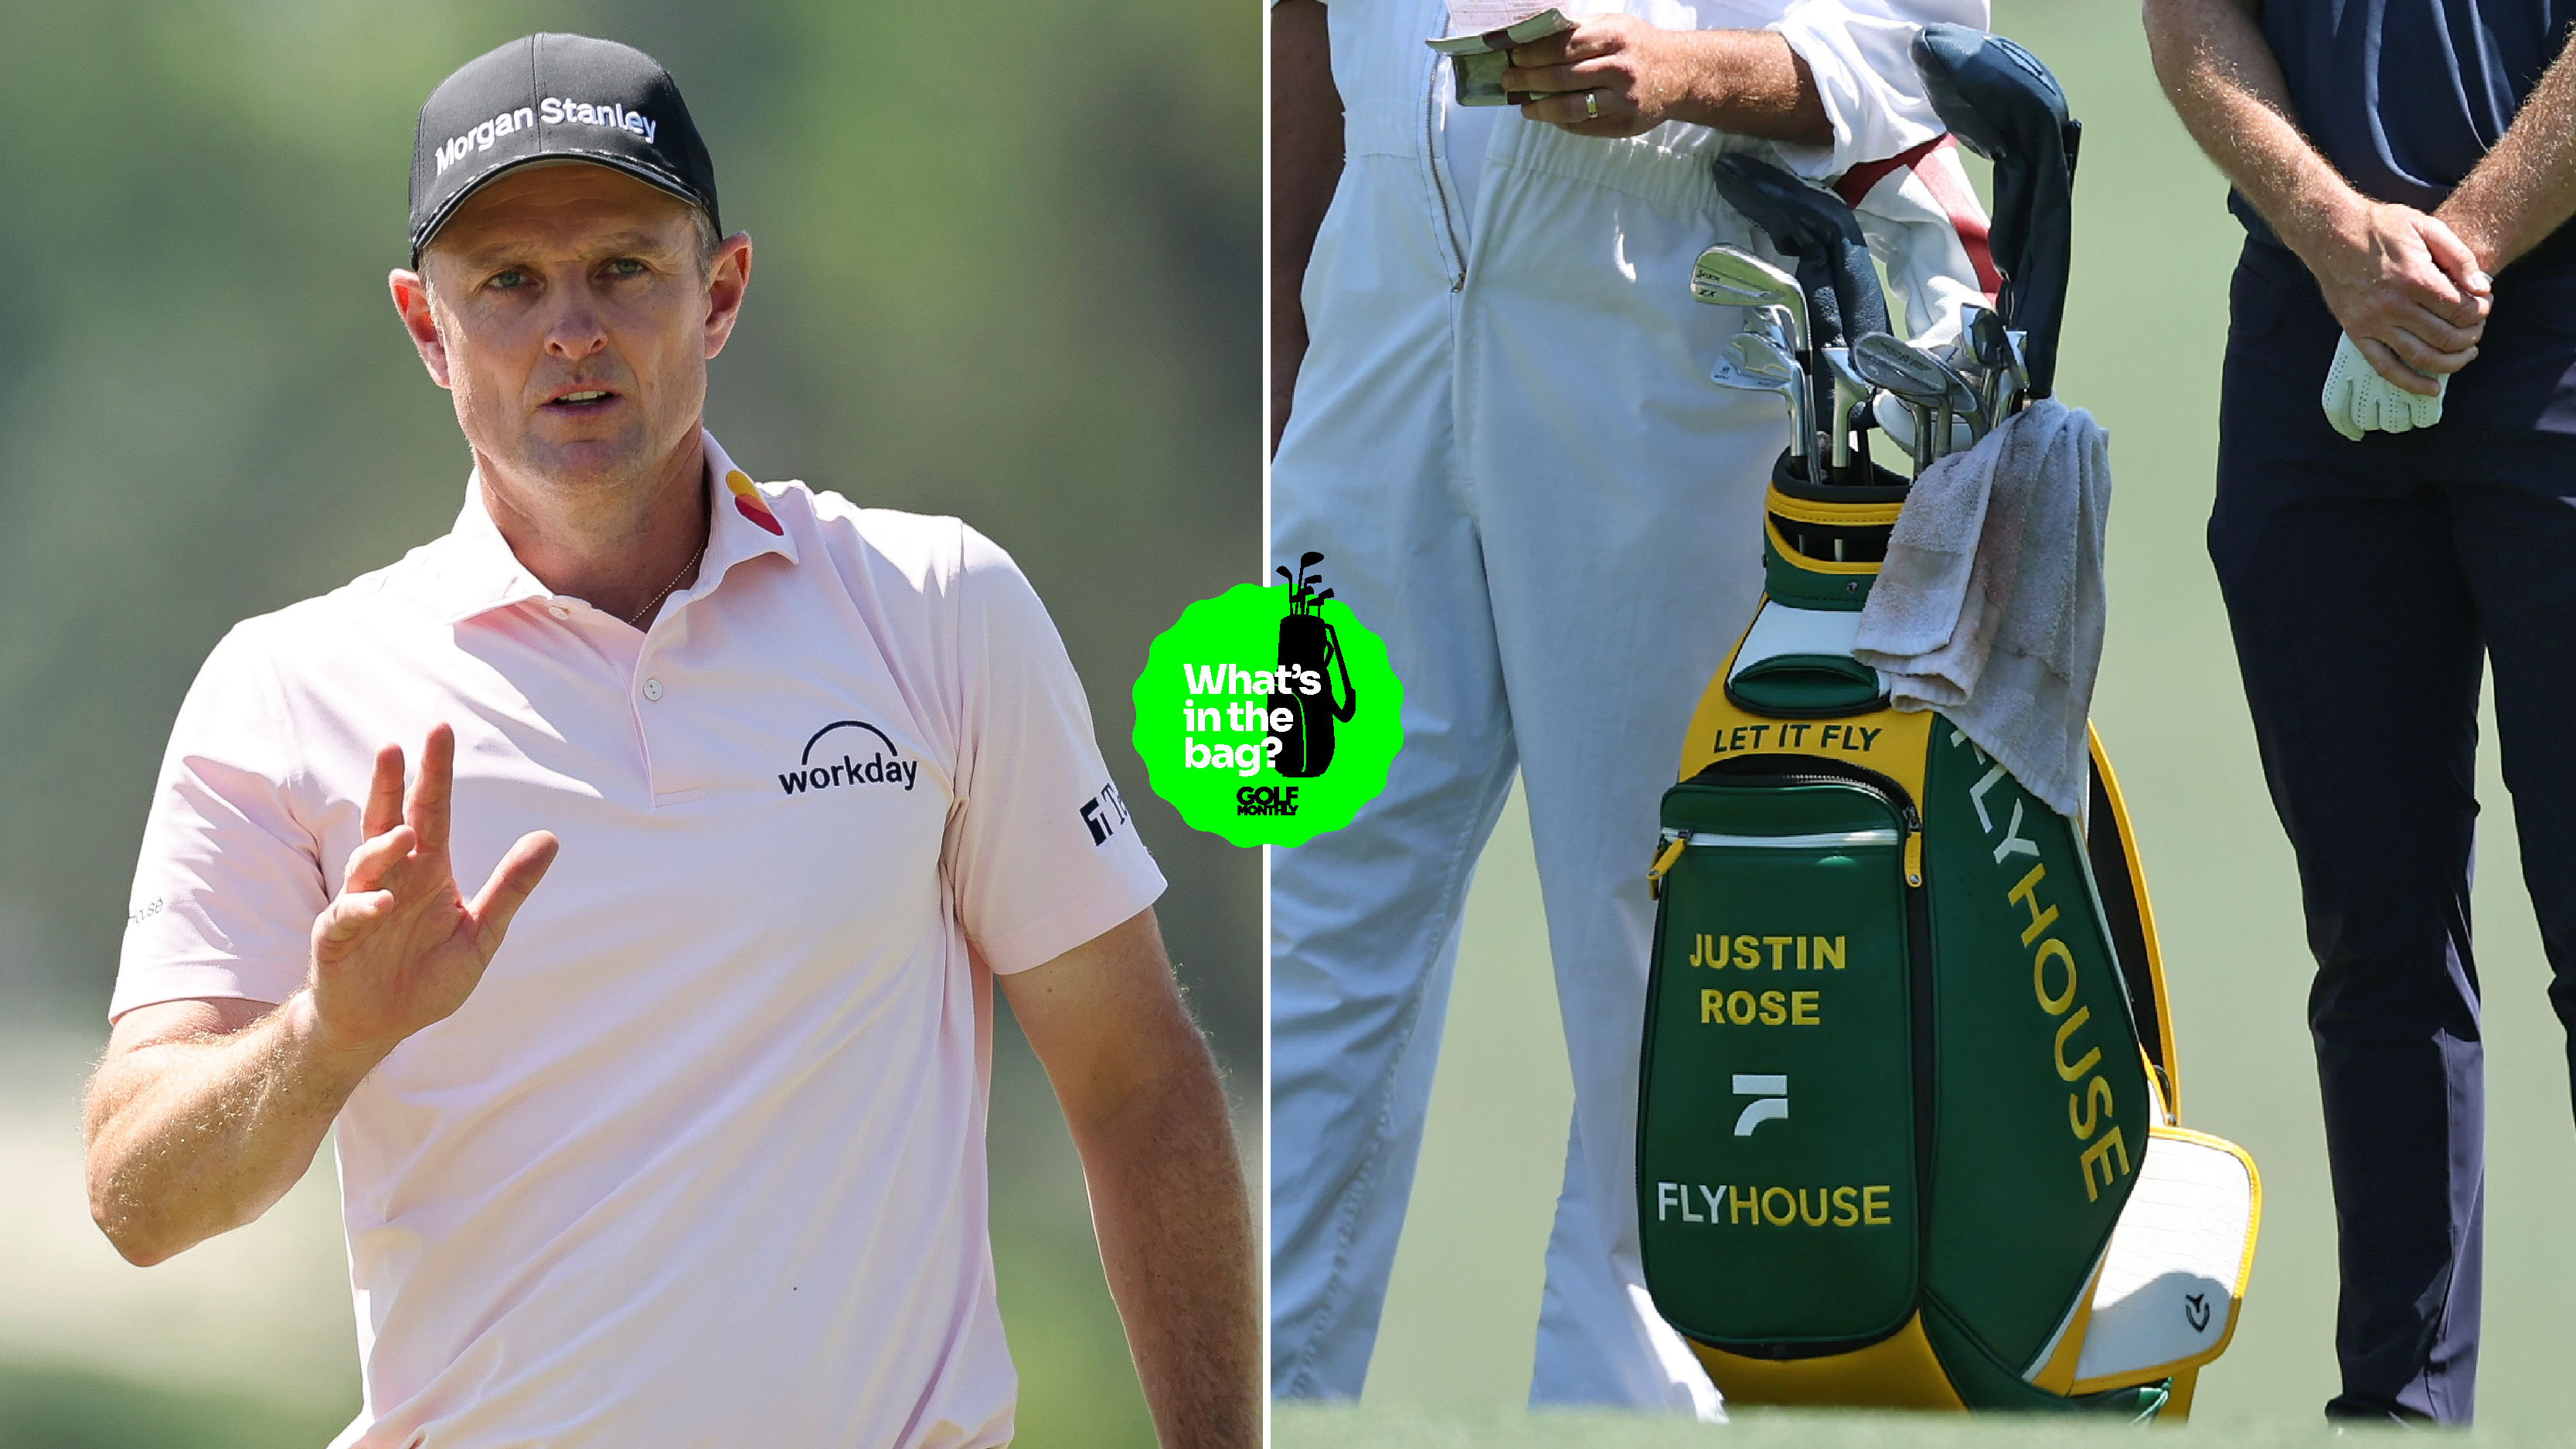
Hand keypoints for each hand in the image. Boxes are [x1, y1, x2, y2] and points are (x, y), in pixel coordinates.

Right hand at [306, 724, 557, 1059]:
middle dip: (391, 784)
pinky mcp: (336, 936)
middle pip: (389, 820)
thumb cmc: (425, 975)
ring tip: (404, 833)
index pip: (432, 811)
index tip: (439, 729)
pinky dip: (363, 906)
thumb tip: (550, 838)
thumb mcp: (480, 933)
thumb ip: (511, 887)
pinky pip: (348, 915)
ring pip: (365, 862)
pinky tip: (383, 902)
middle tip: (395, 746)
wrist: (378, 1025)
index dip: (435, 773)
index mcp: (427, 871)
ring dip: (382, 847)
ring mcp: (359, 903)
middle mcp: (391, 878)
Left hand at [1503, 15, 1687, 138]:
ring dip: (1539, 107)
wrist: (1680, 73)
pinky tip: (1550, 115)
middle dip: (1527, 79)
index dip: (1533, 52)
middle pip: (1561, 77)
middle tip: (1508, 81)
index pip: (1563, 45)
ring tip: (1524, 106)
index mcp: (1614, 37)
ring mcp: (1623, 99)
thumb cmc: (1636, 46)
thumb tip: (1532, 34)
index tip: (1513, 56)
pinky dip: (1561, 122)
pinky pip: (1583, 126)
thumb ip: (1578, 29)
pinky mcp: (1624, 124)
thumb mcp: (1613, 25)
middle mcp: (1620, 68)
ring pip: (1569, 107)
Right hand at [2298, 194, 2491, 394]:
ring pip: (2421, 357)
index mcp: (2414, 278)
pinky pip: (2385, 367)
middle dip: (2470, 337)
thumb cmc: (2382, 226)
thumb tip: (2482, 289)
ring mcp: (2372, 323)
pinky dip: (2410, 383)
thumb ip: (2459, 257)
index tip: (2483, 306)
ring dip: (2451, 362)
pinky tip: (2431, 389)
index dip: (2480, 312)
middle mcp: (2393, 306)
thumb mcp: (2427, 227)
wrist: (2331, 232)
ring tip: (2465, 356)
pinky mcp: (2356, 333)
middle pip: (2446, 337)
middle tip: (2476, 330)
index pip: (2461, 310)